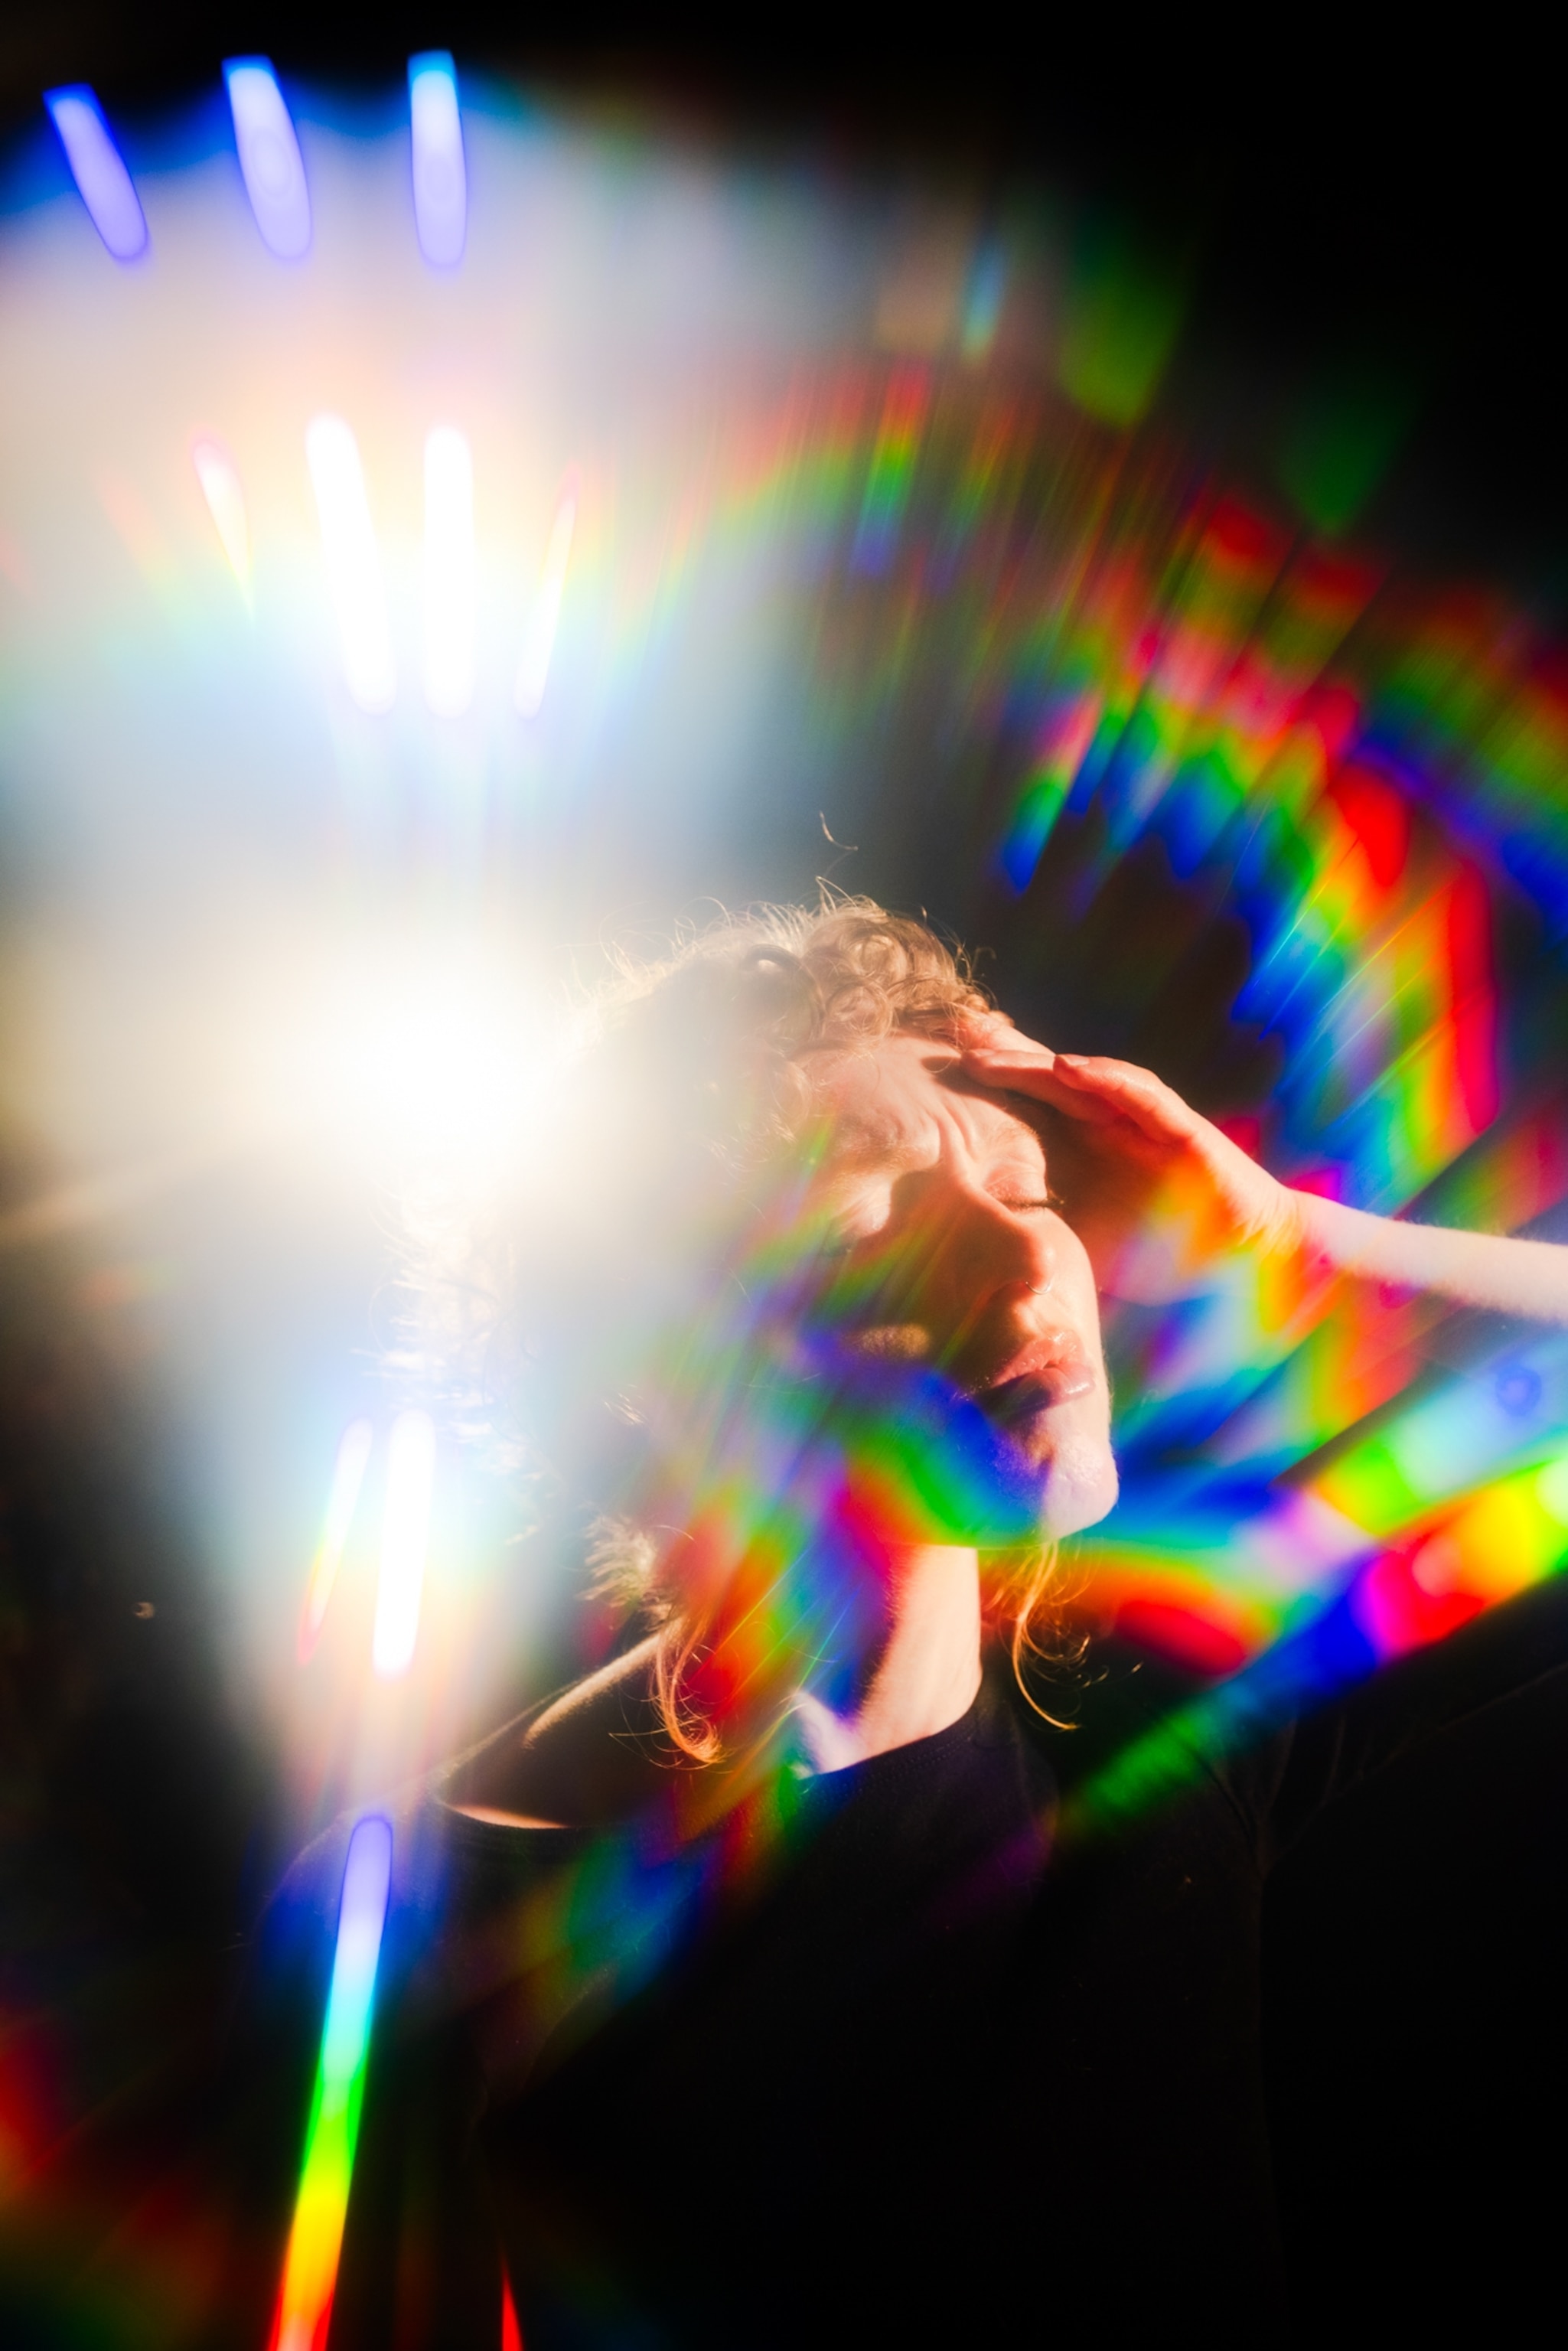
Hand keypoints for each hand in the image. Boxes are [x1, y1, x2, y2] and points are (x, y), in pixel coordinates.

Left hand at [960, 1023, 1303, 1302]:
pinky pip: (1141, 1096)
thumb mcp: (1083, 1244)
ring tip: (984, 1047)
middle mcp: (1109, 1123)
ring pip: (1082, 1079)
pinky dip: (1106, 1078)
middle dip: (993, 1053)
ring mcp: (1144, 1122)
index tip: (921, 1072)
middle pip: (1041, 1079)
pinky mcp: (1182, 1131)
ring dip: (1033, 1060)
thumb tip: (961, 1262)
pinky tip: (1070, 1065)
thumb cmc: (1164, 1250)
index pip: (1022, 1105)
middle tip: (940, 1033)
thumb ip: (1036, 1238)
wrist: (1247, 1261)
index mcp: (1083, 1145)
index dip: (978, 1086)